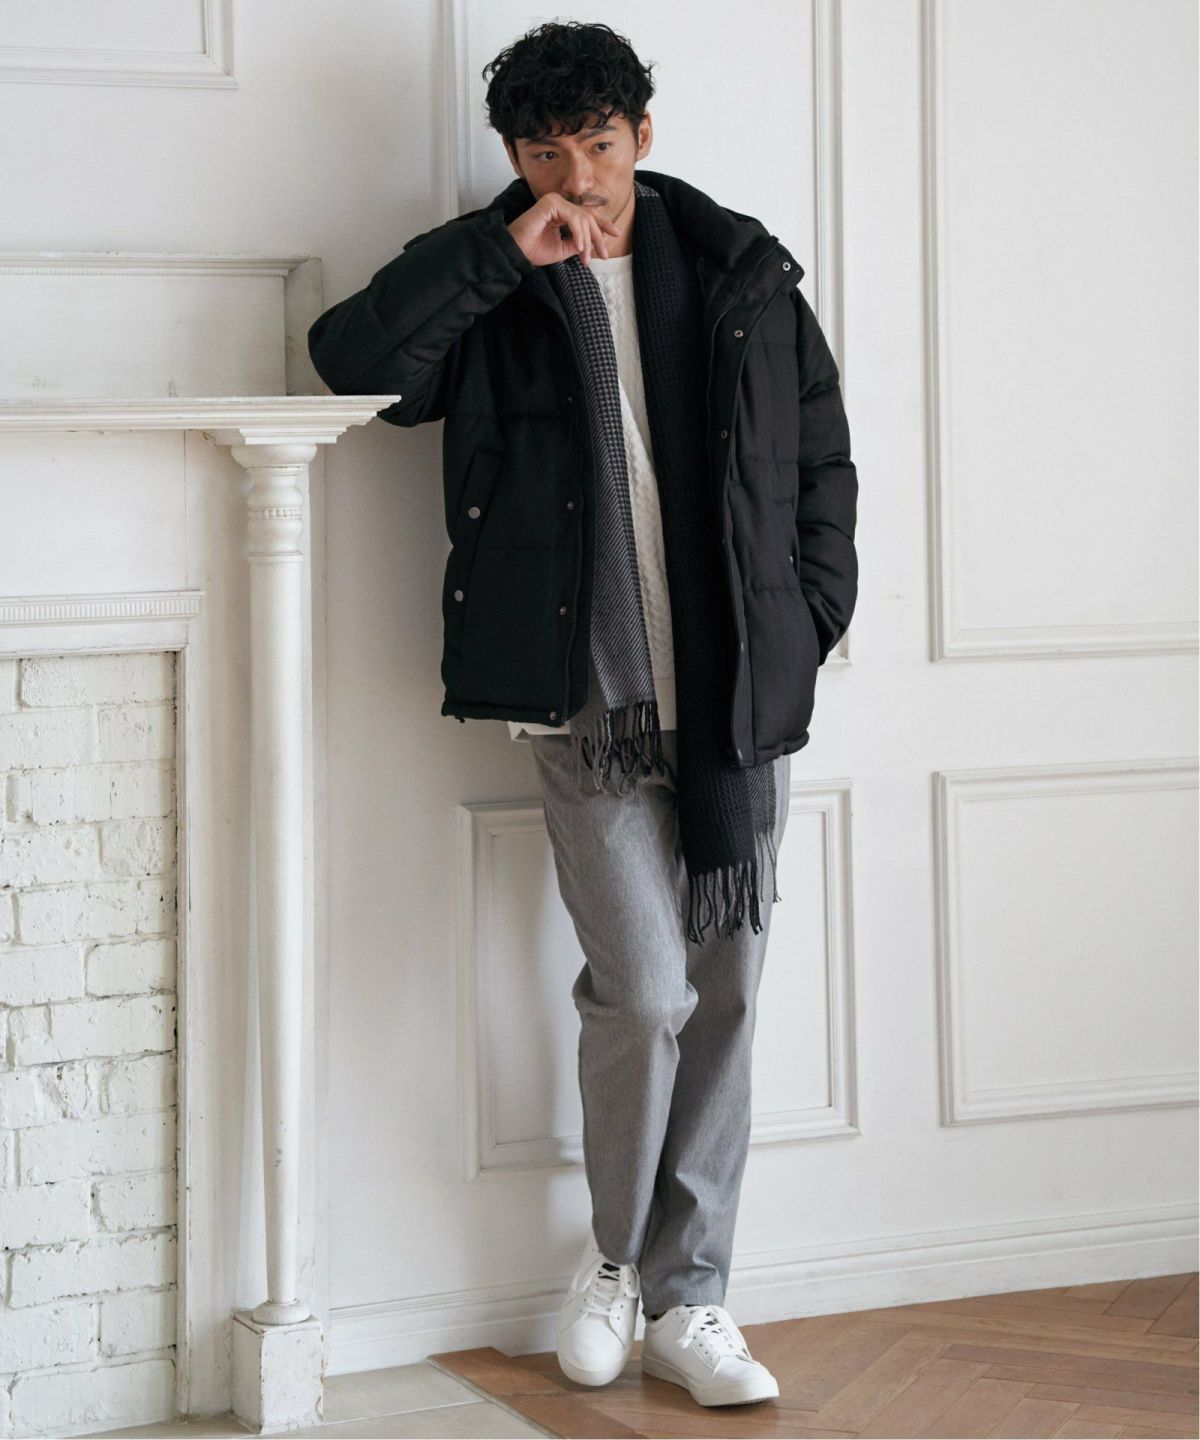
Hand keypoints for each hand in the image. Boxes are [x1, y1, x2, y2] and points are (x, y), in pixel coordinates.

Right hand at [506, 192, 621, 267]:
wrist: (516, 253)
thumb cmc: (534, 251)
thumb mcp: (563, 249)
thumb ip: (579, 243)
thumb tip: (596, 242)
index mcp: (562, 212)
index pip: (587, 215)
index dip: (602, 224)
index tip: (615, 234)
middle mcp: (559, 204)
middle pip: (588, 217)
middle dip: (598, 236)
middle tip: (604, 254)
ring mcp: (555, 201)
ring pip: (582, 218)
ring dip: (587, 240)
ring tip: (584, 258)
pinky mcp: (550, 203)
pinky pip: (573, 217)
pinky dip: (578, 233)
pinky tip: (579, 248)